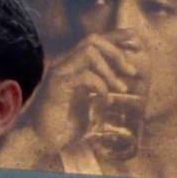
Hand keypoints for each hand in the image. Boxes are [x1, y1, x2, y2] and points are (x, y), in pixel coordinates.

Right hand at [32, 32, 138, 150]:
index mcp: (72, 66)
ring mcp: (59, 73)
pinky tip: (105, 100)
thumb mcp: (89, 103)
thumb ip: (102, 88)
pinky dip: (101, 85)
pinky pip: (85, 75)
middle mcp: (64, 65)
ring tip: (122, 88)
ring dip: (110, 68)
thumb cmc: (64, 126)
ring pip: (89, 51)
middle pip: (93, 39)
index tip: (135, 39)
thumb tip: (126, 80)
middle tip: (132, 72)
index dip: (115, 36)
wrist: (41, 141)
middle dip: (117, 51)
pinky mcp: (57, 86)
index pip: (94, 41)